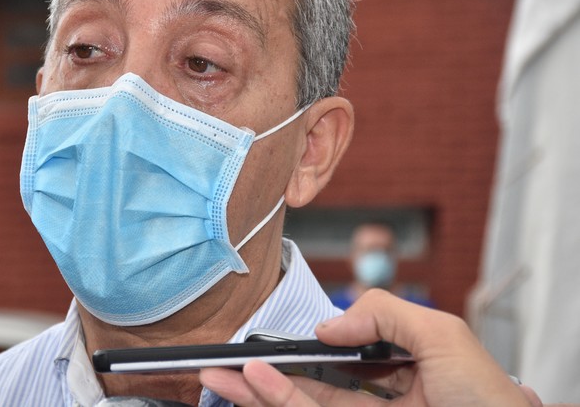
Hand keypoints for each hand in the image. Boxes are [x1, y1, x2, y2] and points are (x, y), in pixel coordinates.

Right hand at [200, 289, 539, 405]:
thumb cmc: (491, 398)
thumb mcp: (443, 334)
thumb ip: (383, 313)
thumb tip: (327, 327)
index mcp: (403, 371)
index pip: (341, 356)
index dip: (301, 349)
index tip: (265, 341)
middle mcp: (383, 401)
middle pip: (312, 385)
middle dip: (263, 374)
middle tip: (220, 363)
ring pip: (305, 404)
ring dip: (260, 390)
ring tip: (225, 376)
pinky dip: (284, 399)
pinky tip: (259, 386)